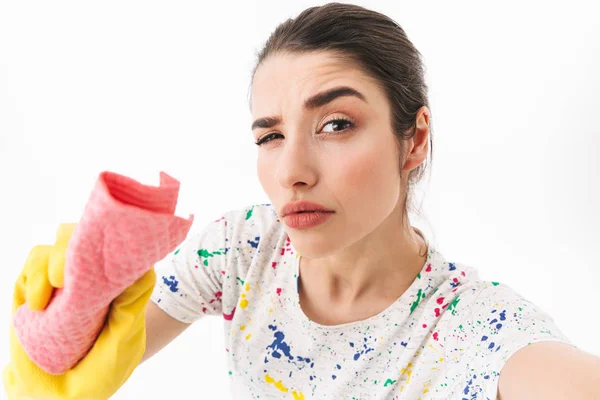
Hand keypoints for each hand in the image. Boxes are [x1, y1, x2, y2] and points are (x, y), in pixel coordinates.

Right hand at [3, 223, 155, 399]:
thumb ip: (130, 308)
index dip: (110, 240)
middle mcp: (92, 277)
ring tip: (45, 301)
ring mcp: (63, 282)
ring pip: (55, 246)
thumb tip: (144, 269)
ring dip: (47, 264)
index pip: (117, 248)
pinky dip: (32, 276)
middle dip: (71, 247)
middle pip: (83, 237)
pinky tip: (37, 304)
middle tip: (63, 277)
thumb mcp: (123, 343)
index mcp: (119, 286)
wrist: (61, 398)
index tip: (101, 254)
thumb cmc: (101, 372)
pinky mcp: (36, 290)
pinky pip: (31, 265)